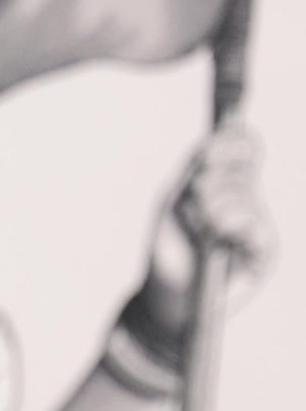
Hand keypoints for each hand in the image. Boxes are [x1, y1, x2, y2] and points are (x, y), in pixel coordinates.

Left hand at [125, 123, 271, 358]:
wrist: (168, 294)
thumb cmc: (169, 247)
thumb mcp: (173, 199)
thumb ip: (196, 169)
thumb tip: (217, 138)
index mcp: (225, 182)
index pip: (243, 145)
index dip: (232, 139)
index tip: (205, 151)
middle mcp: (247, 199)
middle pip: (243, 164)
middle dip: (211, 177)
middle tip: (192, 201)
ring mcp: (258, 225)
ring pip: (246, 192)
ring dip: (214, 205)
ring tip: (198, 227)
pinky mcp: (265, 252)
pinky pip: (256, 224)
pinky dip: (231, 224)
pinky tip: (217, 238)